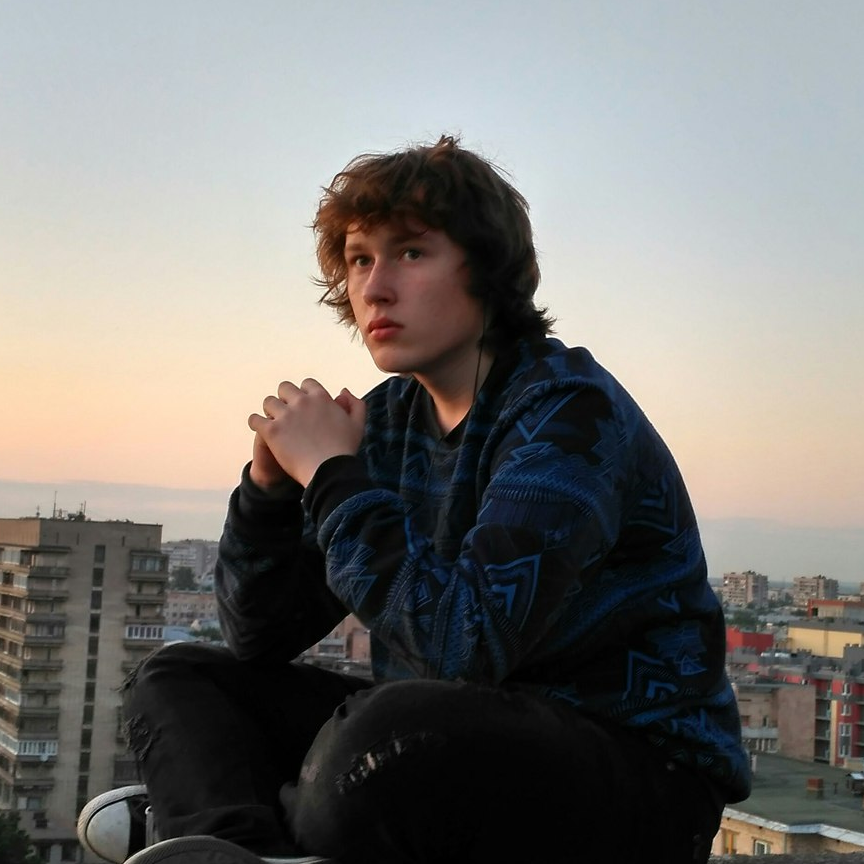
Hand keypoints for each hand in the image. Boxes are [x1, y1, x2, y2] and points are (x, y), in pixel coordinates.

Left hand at [248, 379, 365, 487]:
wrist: (329, 471)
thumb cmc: (344, 450)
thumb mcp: (357, 424)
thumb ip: (355, 404)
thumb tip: (343, 391)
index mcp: (321, 397)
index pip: (306, 384)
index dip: (304, 394)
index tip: (304, 406)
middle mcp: (302, 402)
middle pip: (285, 388)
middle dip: (285, 399)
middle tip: (287, 414)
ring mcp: (285, 416)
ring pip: (268, 402)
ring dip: (271, 411)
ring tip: (274, 423)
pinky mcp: (272, 431)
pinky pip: (255, 419)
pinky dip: (256, 423)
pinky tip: (262, 431)